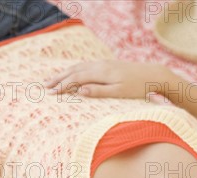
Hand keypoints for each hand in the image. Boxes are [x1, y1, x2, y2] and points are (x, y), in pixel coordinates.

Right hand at [45, 60, 170, 98]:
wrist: (152, 74)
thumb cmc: (137, 87)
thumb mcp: (118, 92)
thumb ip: (99, 91)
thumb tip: (80, 91)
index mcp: (101, 73)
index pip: (75, 79)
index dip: (62, 86)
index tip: (50, 94)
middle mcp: (99, 66)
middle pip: (73, 71)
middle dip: (58, 79)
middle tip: (44, 86)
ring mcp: (102, 63)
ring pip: (78, 67)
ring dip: (63, 73)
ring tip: (51, 80)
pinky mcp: (106, 64)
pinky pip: (84, 65)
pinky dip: (73, 69)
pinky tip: (69, 73)